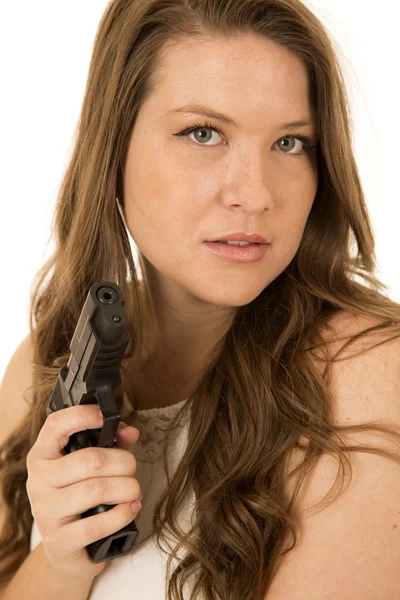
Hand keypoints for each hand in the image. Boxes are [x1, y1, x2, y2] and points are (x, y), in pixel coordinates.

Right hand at [26, 404, 141, 581]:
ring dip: (127, 487)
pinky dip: (123, 514)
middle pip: (90, 460)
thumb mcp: (87, 467)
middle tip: (132, 468)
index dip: (84, 415)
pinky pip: (98, 524)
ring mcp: (46, 512)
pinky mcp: (59, 541)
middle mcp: (39, 481)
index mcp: (43, 455)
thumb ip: (109, 443)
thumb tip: (130, 432)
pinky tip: (131, 508)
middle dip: (123, 461)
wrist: (65, 549)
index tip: (107, 417)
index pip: (56, 424)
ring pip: (96, 490)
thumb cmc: (79, 497)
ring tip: (134, 490)